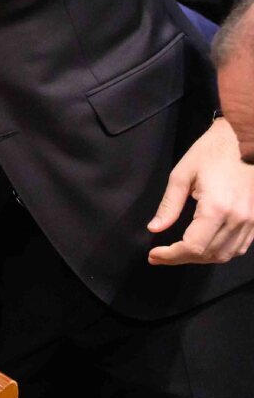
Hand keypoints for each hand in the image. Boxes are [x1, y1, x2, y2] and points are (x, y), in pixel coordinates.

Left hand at [147, 116, 253, 264]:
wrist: (244, 139)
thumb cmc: (212, 152)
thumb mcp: (182, 174)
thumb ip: (169, 205)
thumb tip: (155, 227)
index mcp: (217, 208)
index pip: (193, 247)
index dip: (170, 256)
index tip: (153, 255)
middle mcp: (238, 218)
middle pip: (209, 254)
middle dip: (181, 258)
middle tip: (160, 255)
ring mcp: (252, 220)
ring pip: (225, 254)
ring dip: (201, 258)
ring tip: (178, 252)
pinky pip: (239, 246)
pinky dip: (220, 251)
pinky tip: (204, 246)